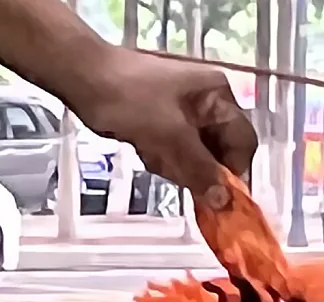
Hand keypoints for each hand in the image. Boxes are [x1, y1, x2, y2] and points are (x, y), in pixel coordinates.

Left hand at [77, 48, 256, 206]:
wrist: (80, 77)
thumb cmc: (129, 98)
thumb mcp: (171, 136)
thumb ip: (202, 170)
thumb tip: (226, 202)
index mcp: (218, 97)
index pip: (243, 143)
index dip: (234, 171)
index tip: (221, 197)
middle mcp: (208, 105)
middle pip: (221, 154)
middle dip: (199, 169)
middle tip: (176, 172)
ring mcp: (187, 115)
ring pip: (198, 159)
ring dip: (179, 166)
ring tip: (153, 154)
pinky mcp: (166, 125)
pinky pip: (179, 155)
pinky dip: (165, 160)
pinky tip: (146, 150)